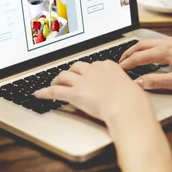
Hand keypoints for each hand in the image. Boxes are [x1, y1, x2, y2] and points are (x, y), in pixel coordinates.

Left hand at [34, 60, 154, 124]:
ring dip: (57, 80)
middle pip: (77, 67)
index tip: (86, 76)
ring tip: (54, 84)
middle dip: (72, 73)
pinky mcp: (74, 93)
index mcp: (108, 66)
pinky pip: (55, 91)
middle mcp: (93, 70)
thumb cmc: (133, 101)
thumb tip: (128, 92)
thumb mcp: (132, 88)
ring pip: (64, 75)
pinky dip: (45, 92)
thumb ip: (125, 87)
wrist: (127, 107)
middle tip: (69, 79)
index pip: (94, 65)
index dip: (88, 72)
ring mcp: (83, 81)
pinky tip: (39, 94)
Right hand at [119, 38, 171, 89]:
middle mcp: (168, 43)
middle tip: (119, 62)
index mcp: (166, 51)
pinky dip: (148, 48)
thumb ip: (156, 81)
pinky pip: (158, 42)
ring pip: (149, 42)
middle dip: (128, 53)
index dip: (126, 64)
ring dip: (137, 49)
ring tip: (131, 58)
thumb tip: (138, 82)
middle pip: (141, 45)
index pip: (139, 57)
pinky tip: (150, 55)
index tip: (118, 70)